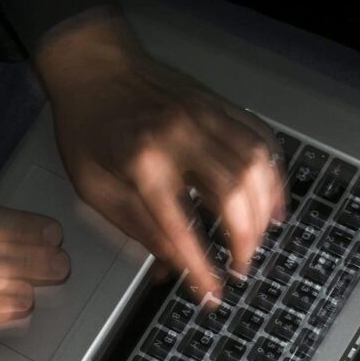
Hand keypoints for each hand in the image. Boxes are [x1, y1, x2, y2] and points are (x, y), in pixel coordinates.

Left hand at [33, 10, 286, 302]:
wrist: (92, 66)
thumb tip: (170, 264)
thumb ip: (136, 225)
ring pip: (255, 168)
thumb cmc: (86, 126)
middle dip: (244, 240)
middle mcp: (180, 138)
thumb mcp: (94, 186)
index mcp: (142, 164)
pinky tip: (270, 199)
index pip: (181, 229)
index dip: (201, 269)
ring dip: (264, 211)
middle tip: (240, 266)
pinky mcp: (219, 106)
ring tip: (259, 238)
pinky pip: (260, 140)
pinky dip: (273, 173)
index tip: (213, 294)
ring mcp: (205, 117)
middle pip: (232, 197)